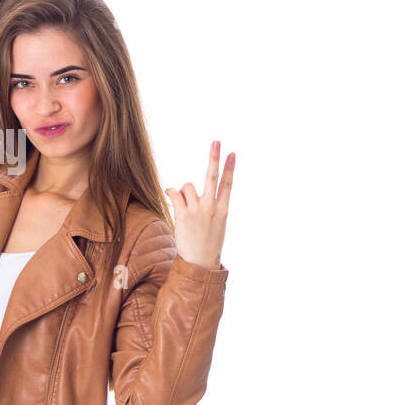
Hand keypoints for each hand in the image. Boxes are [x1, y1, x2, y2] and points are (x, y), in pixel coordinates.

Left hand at [164, 140, 233, 269]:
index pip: (227, 184)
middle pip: (212, 177)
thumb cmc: (207, 243)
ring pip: (187, 186)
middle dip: (214, 158)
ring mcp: (198, 211)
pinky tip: (171, 197)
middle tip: (217, 141)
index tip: (232, 153)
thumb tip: (189, 190)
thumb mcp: (217, 224)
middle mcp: (212, 208)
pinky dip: (171, 193)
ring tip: (185, 207)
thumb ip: (210, 206)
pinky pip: (174, 193)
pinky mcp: (183, 215)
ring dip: (183, 192)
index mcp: (223, 210)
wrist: (200, 263)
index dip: (229, 167)